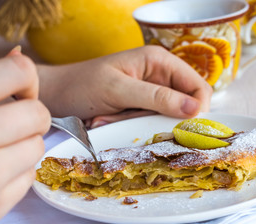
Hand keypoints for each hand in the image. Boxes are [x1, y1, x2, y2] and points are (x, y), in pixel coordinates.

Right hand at [0, 52, 50, 223]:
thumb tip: (17, 54)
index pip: (21, 71)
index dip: (24, 78)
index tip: (16, 90)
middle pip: (39, 114)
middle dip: (28, 115)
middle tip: (7, 121)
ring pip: (38, 146)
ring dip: (21, 144)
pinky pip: (29, 178)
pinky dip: (15, 172)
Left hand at [38, 46, 211, 124]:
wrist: (57, 95)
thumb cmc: (82, 86)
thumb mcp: (119, 90)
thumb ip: (157, 98)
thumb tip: (196, 109)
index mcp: (160, 61)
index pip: (198, 86)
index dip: (198, 109)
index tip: (183, 128)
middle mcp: (160, 76)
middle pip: (184, 106)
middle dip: (161, 119)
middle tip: (131, 120)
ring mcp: (151, 94)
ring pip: (166, 119)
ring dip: (141, 124)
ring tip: (112, 118)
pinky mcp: (141, 108)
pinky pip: (149, 124)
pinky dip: (133, 127)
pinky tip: (109, 120)